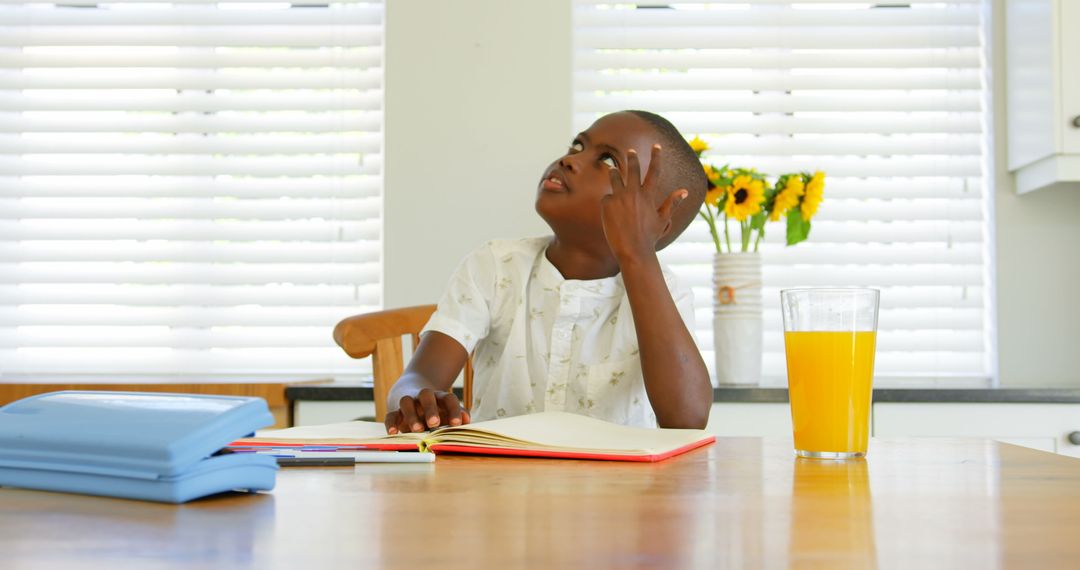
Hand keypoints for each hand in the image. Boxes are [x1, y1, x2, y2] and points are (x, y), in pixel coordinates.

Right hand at [385, 389, 470, 433]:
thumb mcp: (447, 411)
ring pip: (407, 402)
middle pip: (426, 395)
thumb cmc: (435, 409)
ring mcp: (408, 402)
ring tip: (417, 430)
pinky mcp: (395, 411)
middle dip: (430, 409)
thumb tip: (466, 420)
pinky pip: (391, 415)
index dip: (453, 410)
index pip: (448, 398)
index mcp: (439, 397)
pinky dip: (391, 423)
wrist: (411, 395)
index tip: (456, 424)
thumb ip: (458, 414)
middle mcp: (423, 397)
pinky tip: (393, 433)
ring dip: (412, 415)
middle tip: (434, 423)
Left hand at [600, 144, 687, 262]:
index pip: (654, 171)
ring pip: (615, 178)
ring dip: (614, 173)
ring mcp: (620, 197)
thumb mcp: (662, 220)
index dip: (656, 157)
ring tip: (613, 170)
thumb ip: (672, 203)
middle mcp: (634, 193)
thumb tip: (685, 191)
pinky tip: (611, 214)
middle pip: (632, 169)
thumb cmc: (649, 237)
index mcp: (648, 195)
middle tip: (630, 151)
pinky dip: (609, 203)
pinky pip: (607, 198)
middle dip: (632, 158)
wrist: (632, 250)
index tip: (656, 145)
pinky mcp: (607, 203)